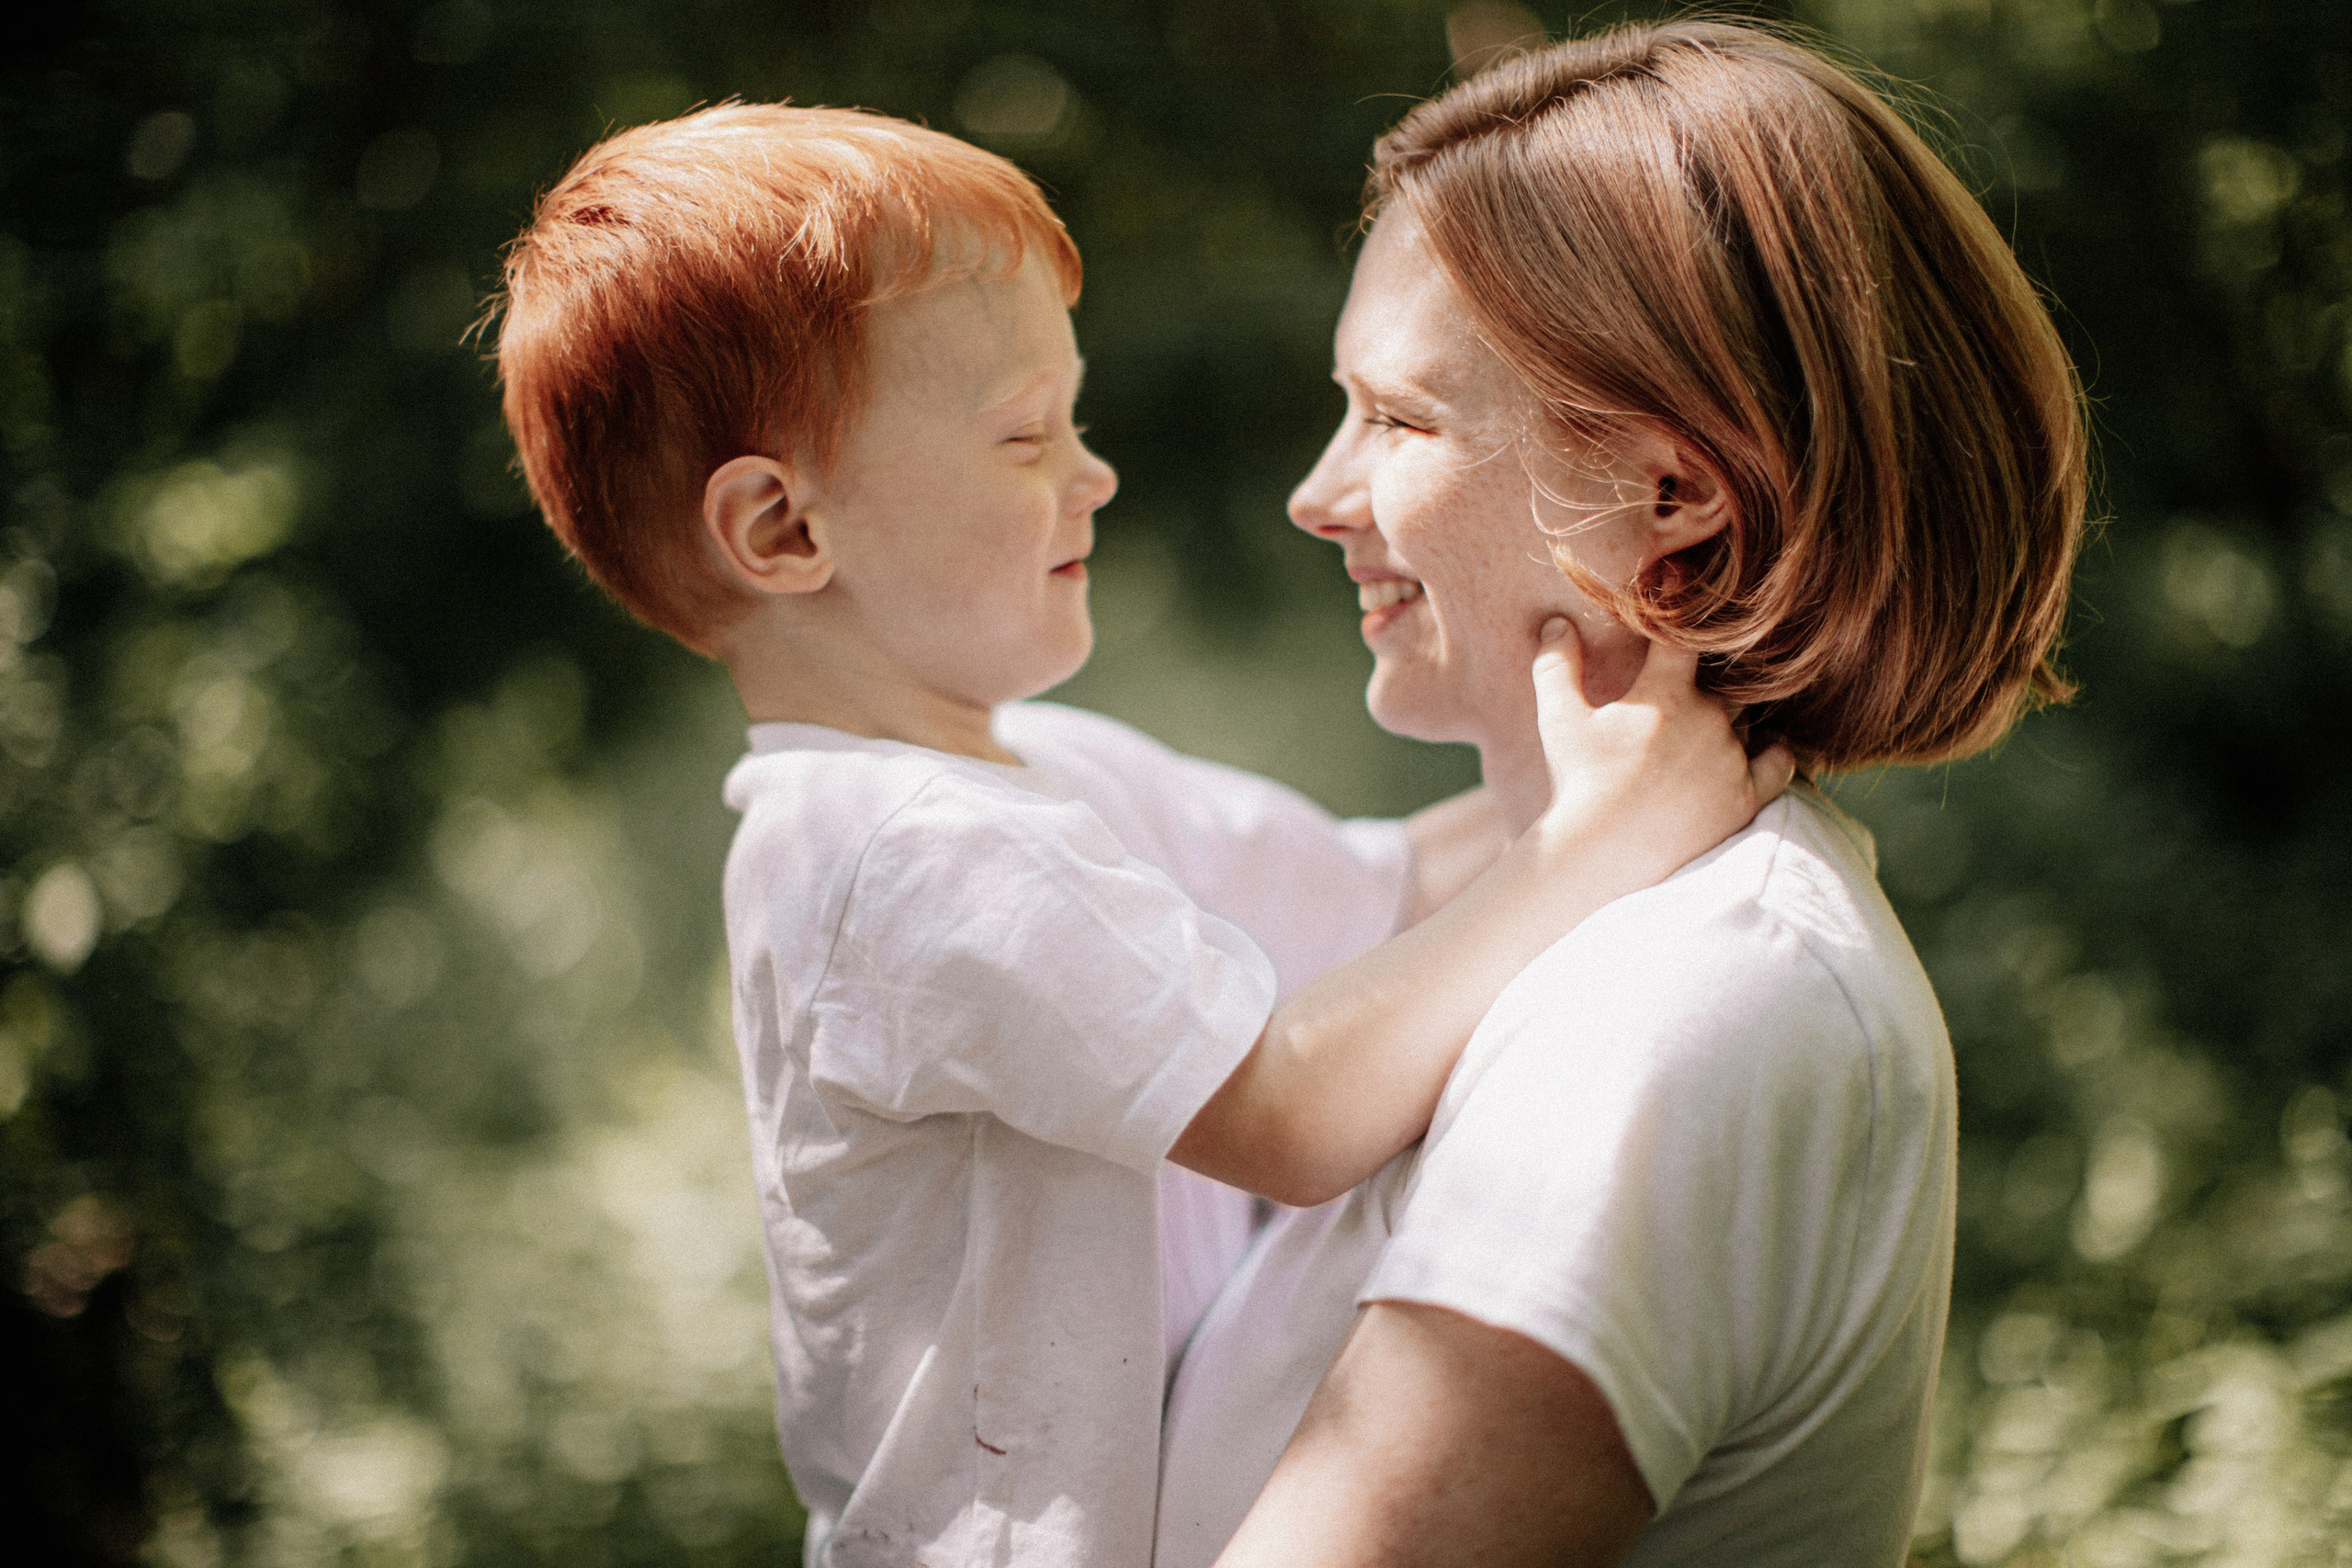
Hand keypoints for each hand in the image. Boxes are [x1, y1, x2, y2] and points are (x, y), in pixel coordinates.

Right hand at [1527, 617, 1794, 888]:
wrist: (1601, 854)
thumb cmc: (1578, 784)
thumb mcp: (1559, 719)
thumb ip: (1558, 665)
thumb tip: (1556, 622)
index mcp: (1666, 692)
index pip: (1685, 639)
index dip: (1681, 628)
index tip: (1677, 627)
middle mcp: (1709, 717)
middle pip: (1724, 682)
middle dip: (1706, 685)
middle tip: (1687, 697)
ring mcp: (1731, 758)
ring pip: (1747, 719)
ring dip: (1732, 721)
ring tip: (1706, 734)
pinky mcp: (1745, 797)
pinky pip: (1780, 763)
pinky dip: (1772, 754)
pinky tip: (1758, 753)